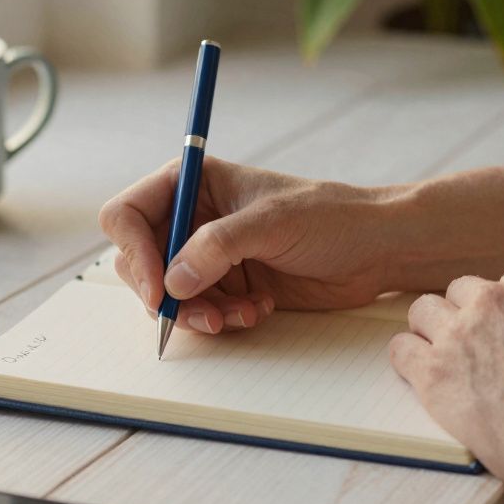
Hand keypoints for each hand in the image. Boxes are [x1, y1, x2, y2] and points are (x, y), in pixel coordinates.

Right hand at [99, 157, 397, 333]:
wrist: (376, 250)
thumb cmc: (332, 217)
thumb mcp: (273, 222)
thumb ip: (218, 246)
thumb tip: (171, 282)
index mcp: (193, 184)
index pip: (128, 214)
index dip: (134, 252)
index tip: (158, 288)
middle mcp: (192, 218)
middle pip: (138, 261)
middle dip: (164, 294)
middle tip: (201, 314)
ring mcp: (208, 256)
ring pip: (167, 295)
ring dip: (197, 314)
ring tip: (240, 314)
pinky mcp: (227, 286)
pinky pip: (198, 313)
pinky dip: (220, 320)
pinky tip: (256, 312)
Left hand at [389, 265, 503, 495]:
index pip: (500, 284)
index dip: (501, 314)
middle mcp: (494, 298)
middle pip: (459, 293)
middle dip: (465, 318)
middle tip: (475, 353)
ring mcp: (460, 332)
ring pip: (423, 312)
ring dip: (432, 334)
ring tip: (447, 365)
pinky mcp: (434, 371)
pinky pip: (400, 350)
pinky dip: (409, 362)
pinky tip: (425, 380)